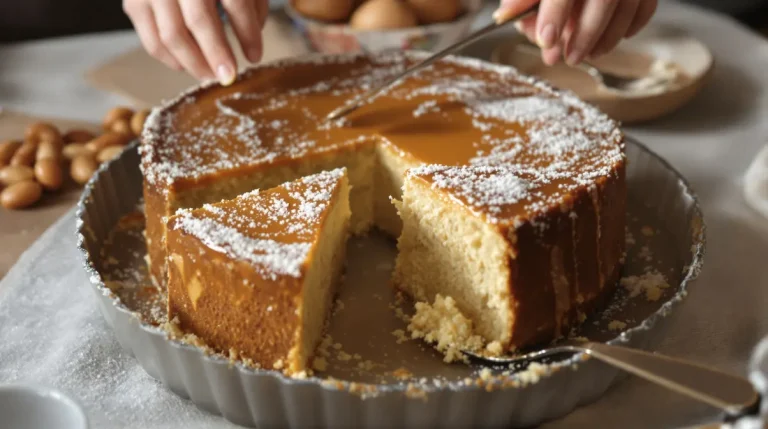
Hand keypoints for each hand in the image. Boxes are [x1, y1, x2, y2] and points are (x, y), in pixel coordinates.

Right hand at [123, 0, 268, 84]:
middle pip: (199, 20)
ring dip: (195, 63)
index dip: (248, 34)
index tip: (255, 56)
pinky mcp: (134, 3)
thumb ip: (251, 3)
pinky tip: (186, 66)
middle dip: (218, 54)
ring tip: (211, 75)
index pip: (235, 3)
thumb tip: (251, 40)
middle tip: (229, 75)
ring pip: (172, 36)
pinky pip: (152, 41)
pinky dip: (170, 59)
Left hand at [494, 0, 657, 65]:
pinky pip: (646, 6)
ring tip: (586, 54)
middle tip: (568, 58)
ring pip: (629, 4)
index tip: (545, 39)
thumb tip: (505, 16)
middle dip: (584, 34)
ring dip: (607, 38)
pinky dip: (629, 27)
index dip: (555, 13)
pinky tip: (609, 40)